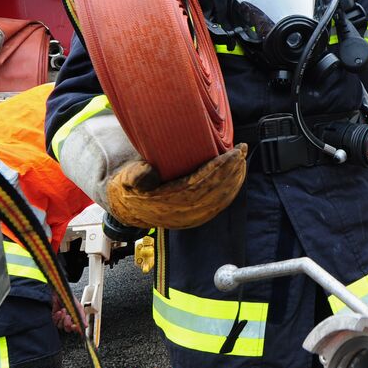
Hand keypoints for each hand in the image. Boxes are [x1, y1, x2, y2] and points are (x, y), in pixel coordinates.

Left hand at [52, 289, 83, 333]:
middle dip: (68, 324)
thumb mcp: (78, 306)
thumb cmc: (69, 298)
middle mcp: (68, 320)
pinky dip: (57, 317)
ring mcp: (60, 319)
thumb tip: (86, 325)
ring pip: (60, 326)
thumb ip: (82, 316)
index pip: (76, 328)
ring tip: (64, 310)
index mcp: (75, 318)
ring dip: (62, 318)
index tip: (75, 326)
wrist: (60, 292)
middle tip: (68, 316)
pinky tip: (59, 311)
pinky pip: (55, 321)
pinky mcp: (54, 317)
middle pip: (68, 329)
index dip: (76, 329)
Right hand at [105, 144, 247, 229]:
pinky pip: (219, 204)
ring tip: (242, 158)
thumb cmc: (130, 188)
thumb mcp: (126, 179)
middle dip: (232, 171)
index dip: (218, 169)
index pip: (200, 185)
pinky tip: (238, 174)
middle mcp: (184, 214)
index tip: (230, 154)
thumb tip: (148, 171)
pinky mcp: (198, 216)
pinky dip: (232, 188)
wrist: (129, 208)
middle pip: (215, 192)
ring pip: (220, 199)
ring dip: (235, 179)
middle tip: (241, 150)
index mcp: (168, 203)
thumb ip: (135, 175)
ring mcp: (192, 217)